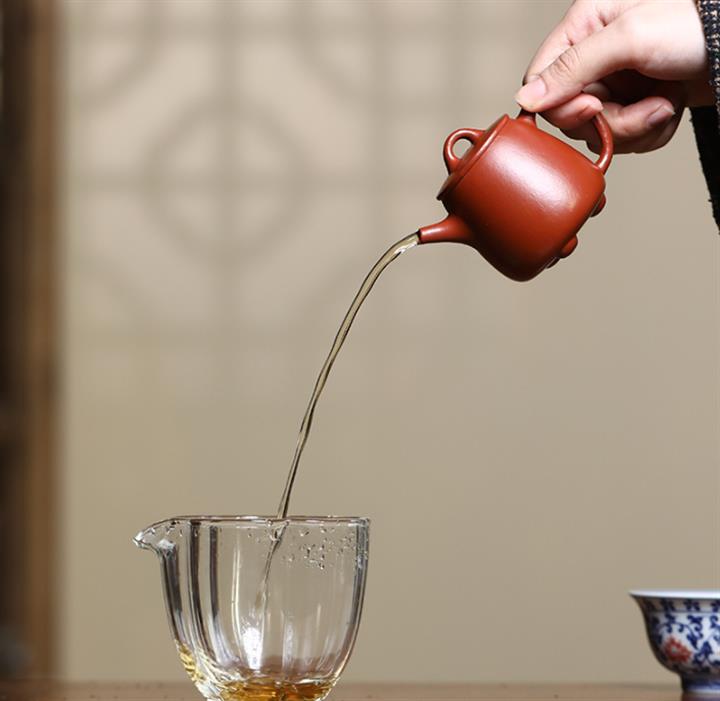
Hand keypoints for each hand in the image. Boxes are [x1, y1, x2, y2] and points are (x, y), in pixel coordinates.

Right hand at [515, 0, 710, 153]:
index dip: (561, 105)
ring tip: (664, 102)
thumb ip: (573, 67)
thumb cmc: (696, 27)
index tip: (594, 107)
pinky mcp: (635, 104)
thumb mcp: (629, 39)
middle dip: (611, 120)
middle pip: (571, 114)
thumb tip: (526, 98)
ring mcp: (616, 83)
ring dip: (635, 126)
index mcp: (584, 27)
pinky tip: (668, 107)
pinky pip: (624, 137)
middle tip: (645, 104)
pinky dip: (649, 130)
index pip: (540, 80)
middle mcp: (594, 57)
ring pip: (598, 130)